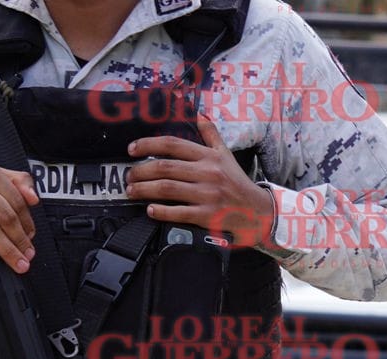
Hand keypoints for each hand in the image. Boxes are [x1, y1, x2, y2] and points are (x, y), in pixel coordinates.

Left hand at [126, 114, 274, 245]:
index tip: (132, 149)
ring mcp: (207, 195)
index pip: (173, 144)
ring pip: (167, 189)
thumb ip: (211, 135)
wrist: (258, 210)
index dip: (148, 145)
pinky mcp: (207, 215)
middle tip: (129, 176)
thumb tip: (200, 115)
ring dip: (144, 189)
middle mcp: (207, 173)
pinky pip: (179, 212)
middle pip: (165, 167)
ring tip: (132, 191)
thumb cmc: (238, 182)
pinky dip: (161, 211)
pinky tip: (150, 210)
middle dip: (141, 171)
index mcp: (209, 157)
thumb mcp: (226, 155)